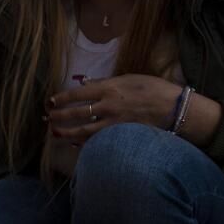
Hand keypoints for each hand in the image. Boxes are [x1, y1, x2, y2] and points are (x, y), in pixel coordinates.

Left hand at [45, 74, 180, 141]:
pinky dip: (83, 144)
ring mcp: (114, 124)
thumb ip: (107, 83)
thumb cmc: (154, 89)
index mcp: (110, 89)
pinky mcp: (121, 137)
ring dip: (66, 133)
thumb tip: (87, 86)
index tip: (51, 101)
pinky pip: (97, 142)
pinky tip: (74, 144)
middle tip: (48, 118)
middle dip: (59, 117)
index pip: (77, 94)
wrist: (175, 109)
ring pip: (83, 131)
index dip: (61, 99)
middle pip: (76, 114)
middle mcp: (108, 107)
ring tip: (54, 133)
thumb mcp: (130, 78)